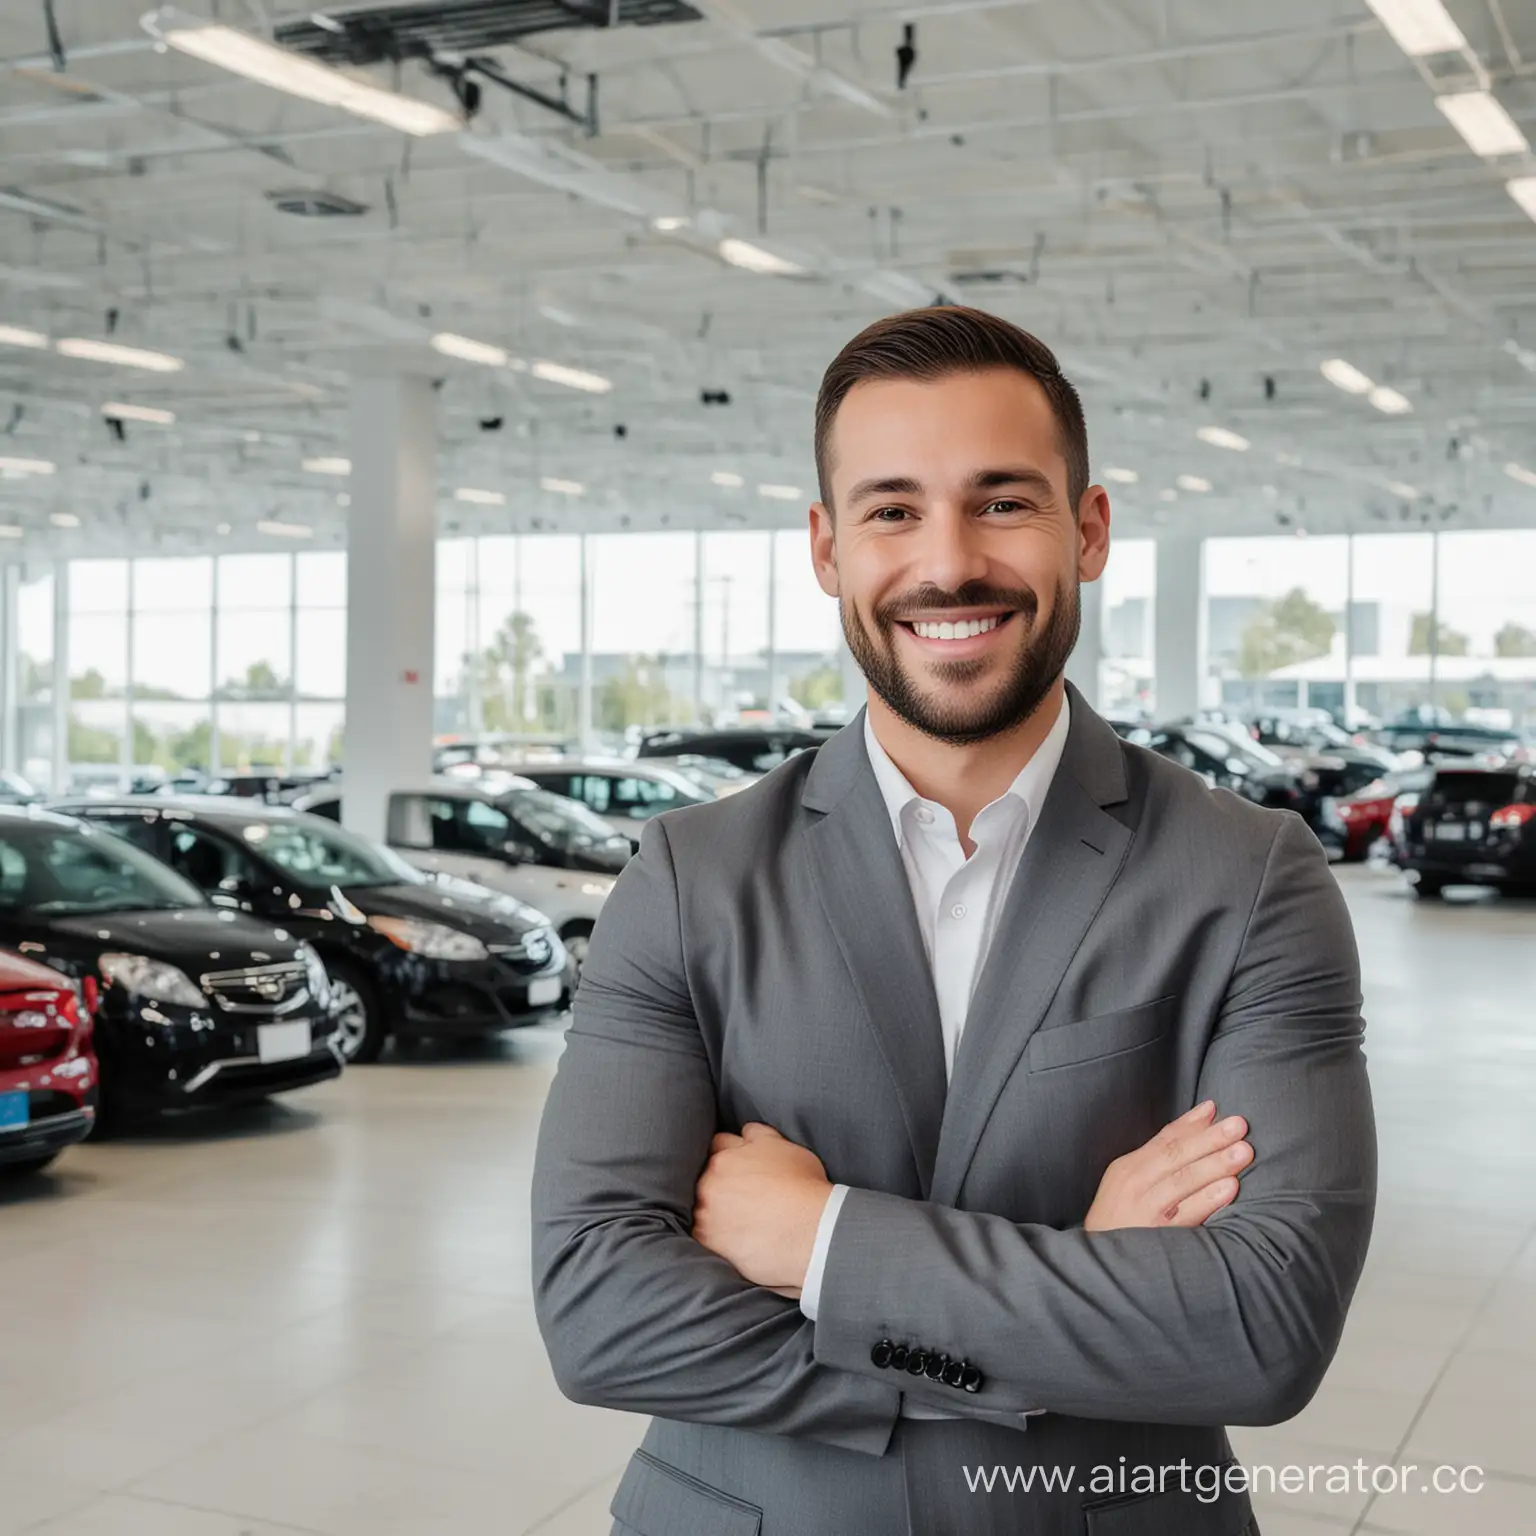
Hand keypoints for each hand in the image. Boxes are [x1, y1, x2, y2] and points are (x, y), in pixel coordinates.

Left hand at [692, 1123, 832, 1295]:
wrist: (809, 1230)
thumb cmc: (804, 1187)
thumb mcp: (786, 1147)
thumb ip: (760, 1137)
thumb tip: (747, 1133)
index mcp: (727, 1154)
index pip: (717, 1144)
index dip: (729, 1153)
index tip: (738, 1165)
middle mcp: (711, 1179)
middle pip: (705, 1175)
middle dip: (718, 1181)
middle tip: (738, 1195)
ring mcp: (706, 1209)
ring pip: (700, 1205)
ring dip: (712, 1210)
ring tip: (735, 1222)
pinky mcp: (707, 1239)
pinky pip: (701, 1234)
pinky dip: (712, 1236)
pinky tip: (730, 1240)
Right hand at [1084, 1100, 1251, 1231]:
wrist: (1101, 1265)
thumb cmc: (1121, 1217)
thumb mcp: (1129, 1181)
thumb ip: (1159, 1156)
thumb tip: (1200, 1121)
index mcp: (1130, 1168)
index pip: (1164, 1139)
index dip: (1192, 1124)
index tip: (1217, 1109)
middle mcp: (1136, 1184)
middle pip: (1175, 1155)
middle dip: (1210, 1139)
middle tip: (1239, 1126)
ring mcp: (1147, 1209)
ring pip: (1183, 1180)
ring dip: (1215, 1164)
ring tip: (1243, 1151)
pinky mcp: (1159, 1236)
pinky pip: (1187, 1214)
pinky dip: (1208, 1199)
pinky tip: (1229, 1189)